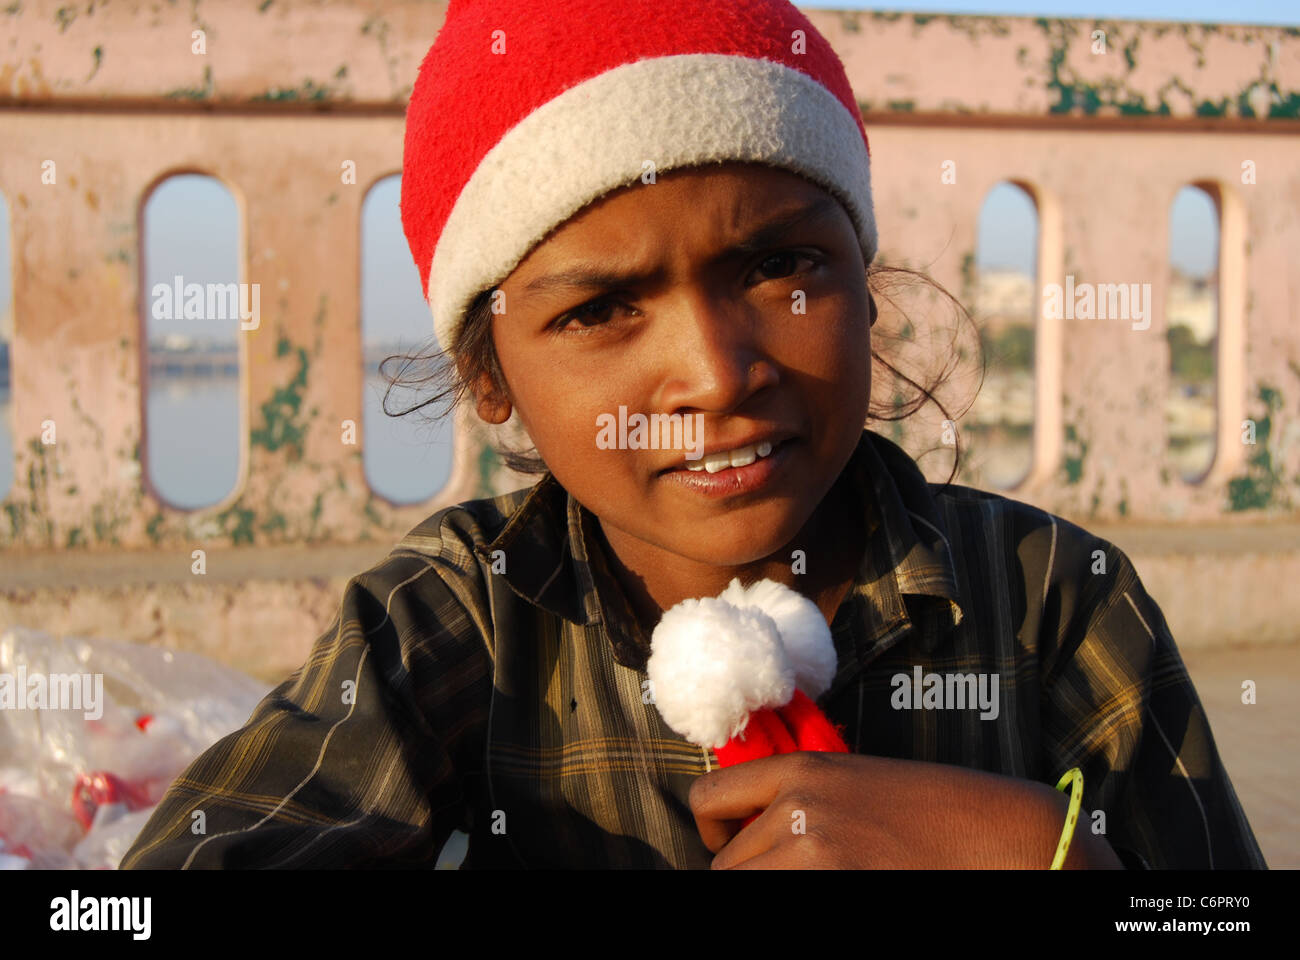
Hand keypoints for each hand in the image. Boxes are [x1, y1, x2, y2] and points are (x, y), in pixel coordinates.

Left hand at [688, 751, 1122, 868]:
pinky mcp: (837, 889)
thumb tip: (754, 831)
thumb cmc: (935, 809)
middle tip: (785, 876)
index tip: (727, 845)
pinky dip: (791, 909)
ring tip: (821, 882)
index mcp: (801, 770)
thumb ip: (799, 799)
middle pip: (725, 864)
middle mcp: (797, 808)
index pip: (709, 799)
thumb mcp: (855, 783)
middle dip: (747, 874)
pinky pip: (783, 908)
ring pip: (745, 887)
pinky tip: (837, 893)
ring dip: (768, 892)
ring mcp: (815, 853)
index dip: (712, 832)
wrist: (1000, 834)